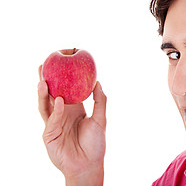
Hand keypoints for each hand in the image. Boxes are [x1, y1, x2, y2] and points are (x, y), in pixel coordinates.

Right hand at [38, 66, 105, 185]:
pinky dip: (56, 110)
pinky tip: (59, 100)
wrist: (89, 164)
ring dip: (43, 94)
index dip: (60, 79)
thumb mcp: (100, 119)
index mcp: (73, 109)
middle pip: (50, 95)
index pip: (64, 91)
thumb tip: (98, 82)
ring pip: (45, 106)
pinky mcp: (49, 135)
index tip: (59, 64)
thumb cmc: (95, 143)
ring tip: (43, 81)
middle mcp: (62, 114)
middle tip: (42, 66)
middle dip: (45, 81)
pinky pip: (52, 120)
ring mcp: (54, 124)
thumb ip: (100, 101)